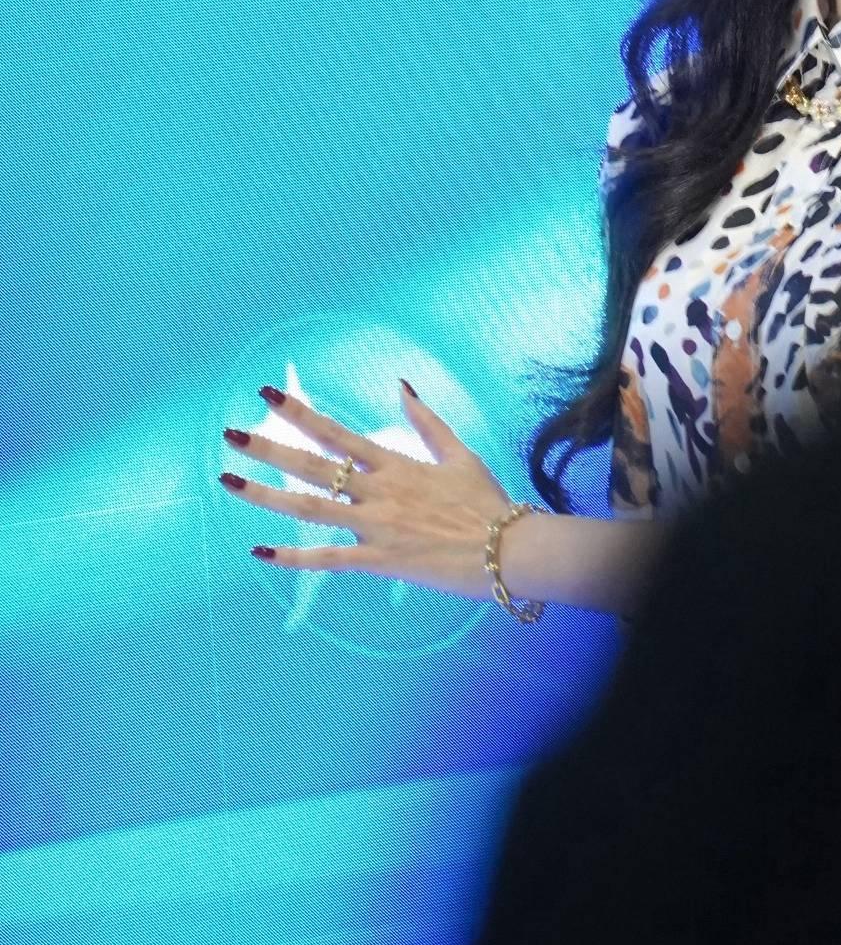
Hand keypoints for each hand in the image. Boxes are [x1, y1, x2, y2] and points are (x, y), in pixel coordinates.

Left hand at [219, 379, 519, 601]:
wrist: (508, 548)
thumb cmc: (486, 501)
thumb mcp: (459, 453)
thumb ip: (426, 420)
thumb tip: (400, 384)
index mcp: (395, 463)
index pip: (336, 432)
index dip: (299, 413)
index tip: (267, 395)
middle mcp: (378, 491)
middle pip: (312, 465)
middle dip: (268, 448)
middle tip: (229, 435)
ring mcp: (376, 526)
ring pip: (309, 508)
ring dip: (265, 495)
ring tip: (229, 482)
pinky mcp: (379, 560)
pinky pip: (328, 559)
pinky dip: (293, 556)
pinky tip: (260, 551)